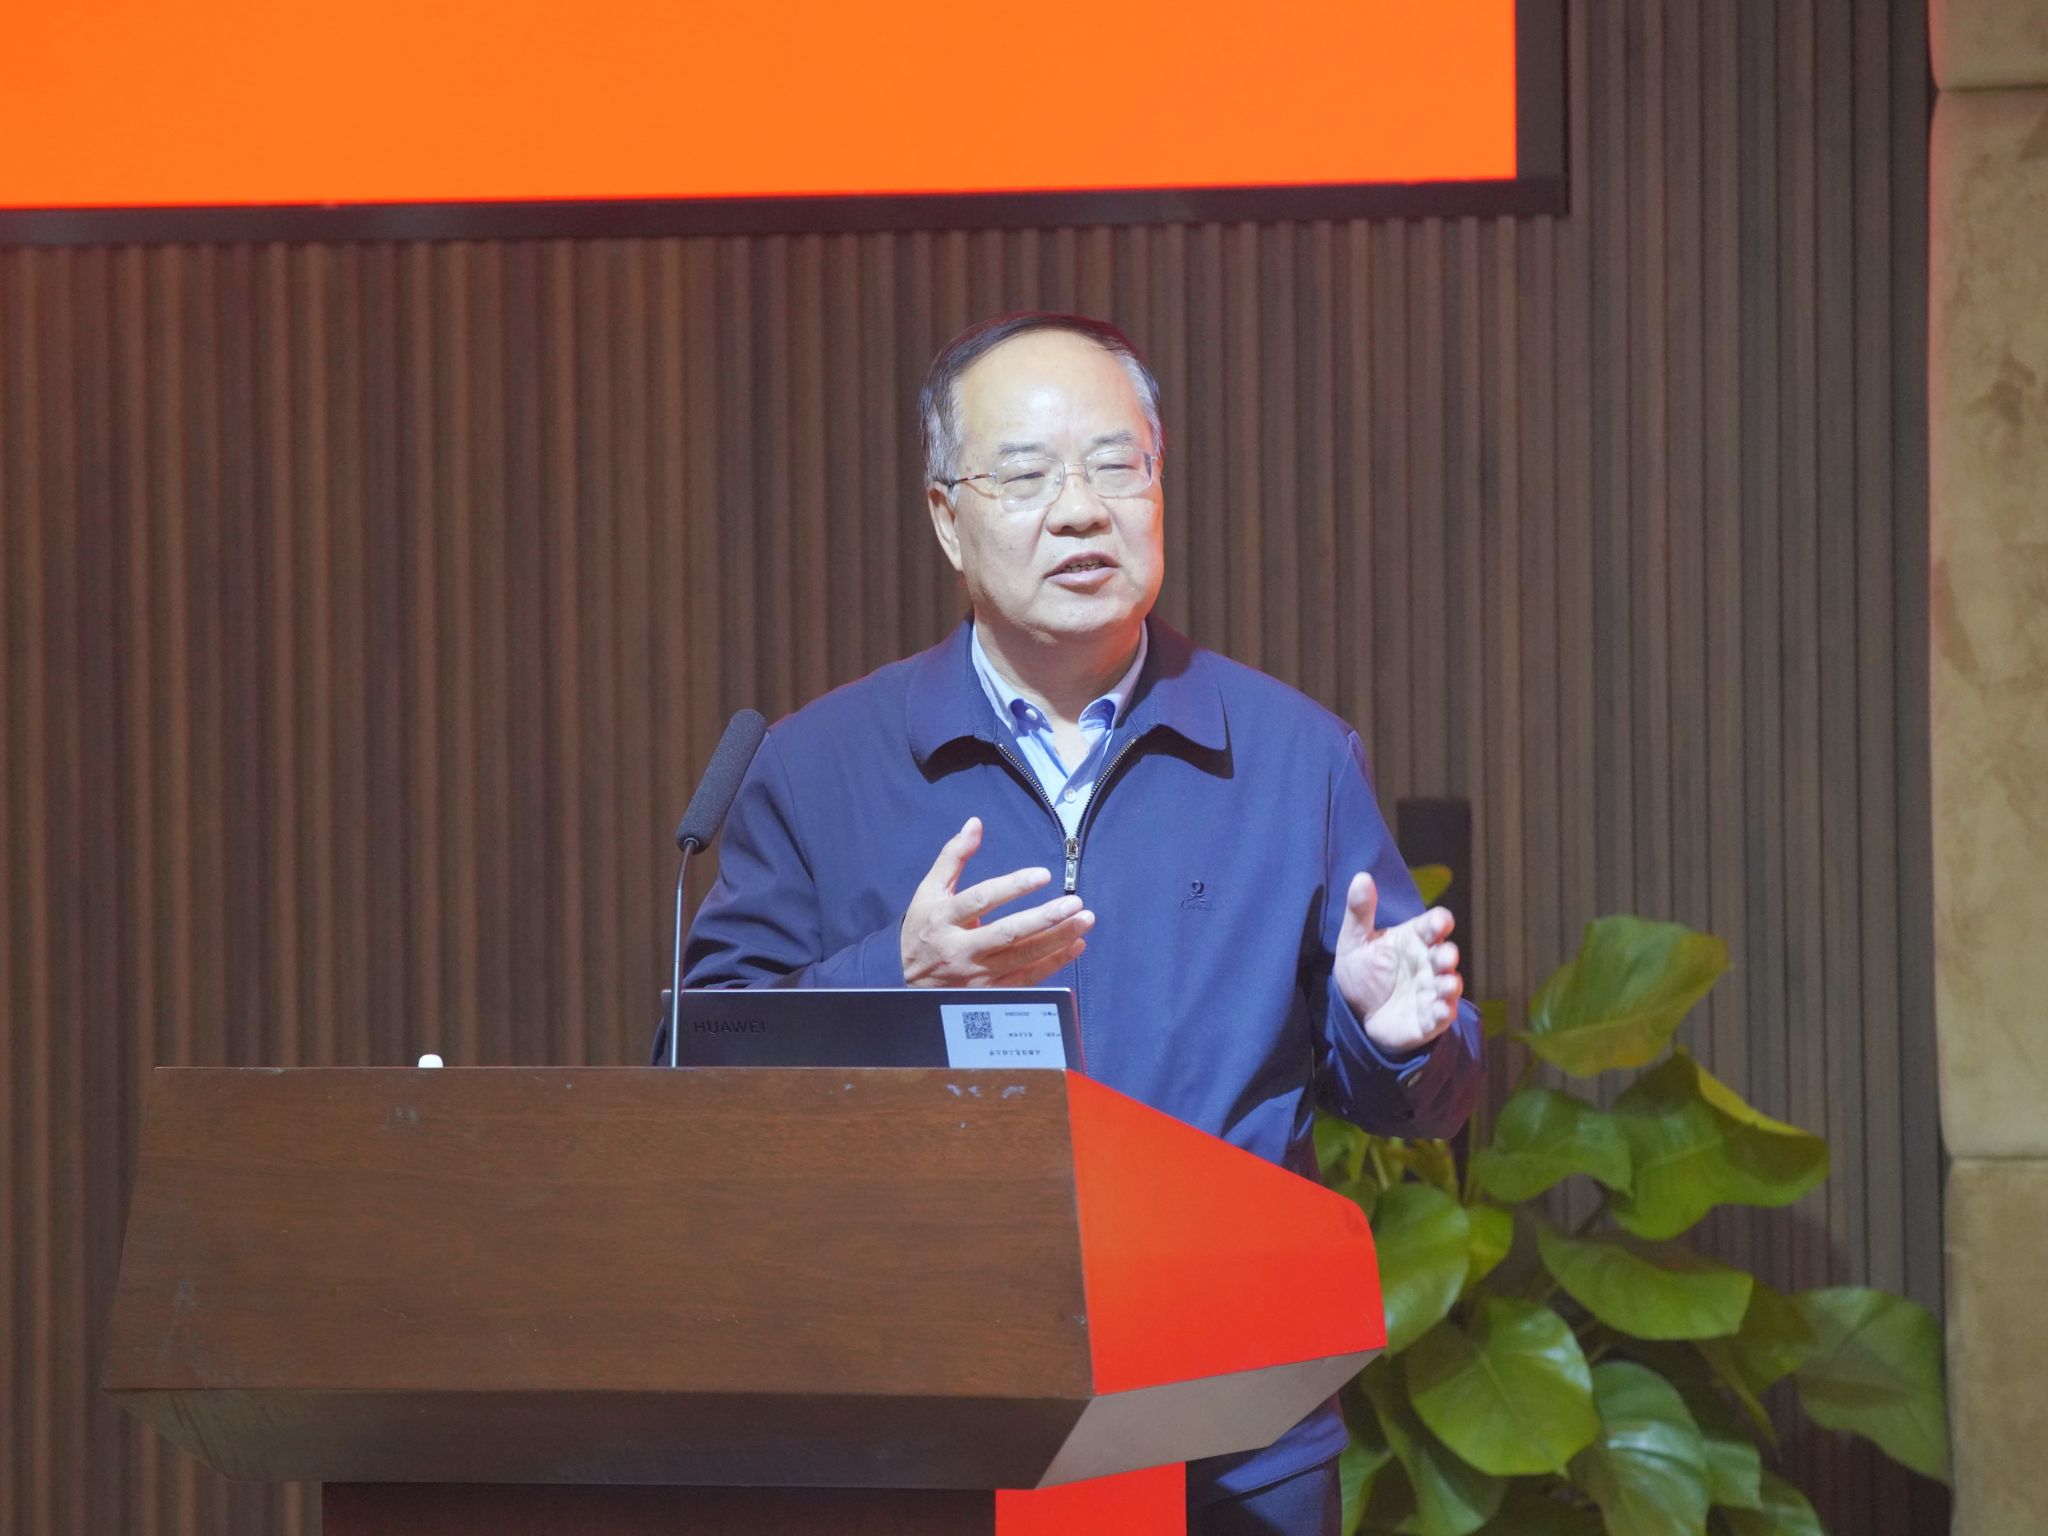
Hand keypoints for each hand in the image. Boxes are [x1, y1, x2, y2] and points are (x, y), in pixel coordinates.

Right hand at [900, 818, 1093, 986]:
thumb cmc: (923, 929)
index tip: (1043, 875)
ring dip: (1058, 939)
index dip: (1013, 887)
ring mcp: (977, 975)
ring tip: (1085, 920)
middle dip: (1045, 918)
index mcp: (944, 919)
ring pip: (1023, 958)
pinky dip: (1054, 963)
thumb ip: (953, 857)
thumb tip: (975, 824)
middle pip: (1008, 933)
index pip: (982, 900)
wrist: (906, 983)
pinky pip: (1028, 980)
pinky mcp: (990, 994)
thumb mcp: (929, 892)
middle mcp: (961, 949)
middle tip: (1076, 903)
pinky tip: (1076, 945)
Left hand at [1334, 873, 1462, 1054]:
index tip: (1440, 923)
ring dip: (1451, 984)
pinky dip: (1444, 1012)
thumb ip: (1359, 911)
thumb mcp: (1354, 941)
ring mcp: (1431, 990)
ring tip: (1447, 984)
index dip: (1439, 922)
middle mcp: (1428, 963)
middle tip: (1444, 956)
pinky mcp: (1429, 1018)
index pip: (1433, 925)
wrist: (1355, 1013)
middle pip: (1445, 954)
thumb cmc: (1362, 971)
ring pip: (1449, 985)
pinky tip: (1441, 1010)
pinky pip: (1441, 1015)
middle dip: (1448, 955)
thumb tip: (1361, 876)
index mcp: (1414, 939)